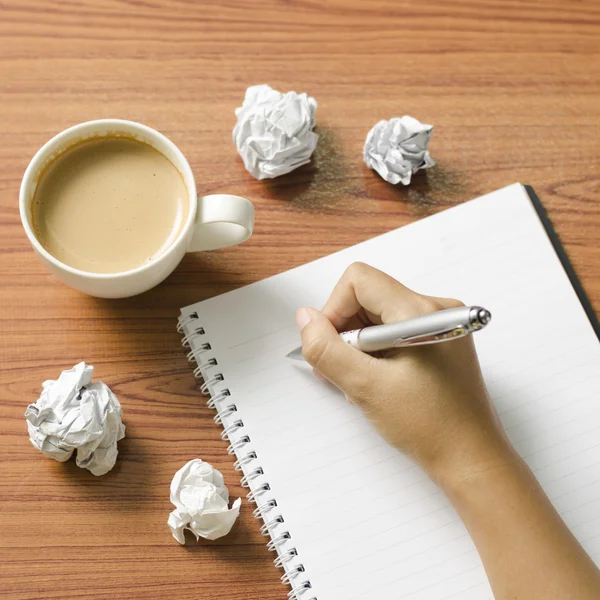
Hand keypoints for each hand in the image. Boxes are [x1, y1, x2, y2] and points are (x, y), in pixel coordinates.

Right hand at [296, 262, 512, 484]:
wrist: (471, 458)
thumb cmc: (431, 426)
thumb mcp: (366, 387)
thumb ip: (327, 349)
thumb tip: (305, 317)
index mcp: (420, 312)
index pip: (359, 280)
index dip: (334, 309)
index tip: (330, 345)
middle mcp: (433, 309)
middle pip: (368, 297)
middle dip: (346, 332)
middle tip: (342, 371)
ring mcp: (438, 325)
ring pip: (378, 316)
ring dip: (360, 347)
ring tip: (364, 383)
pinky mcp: (438, 340)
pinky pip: (393, 331)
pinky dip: (376, 353)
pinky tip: (379, 382)